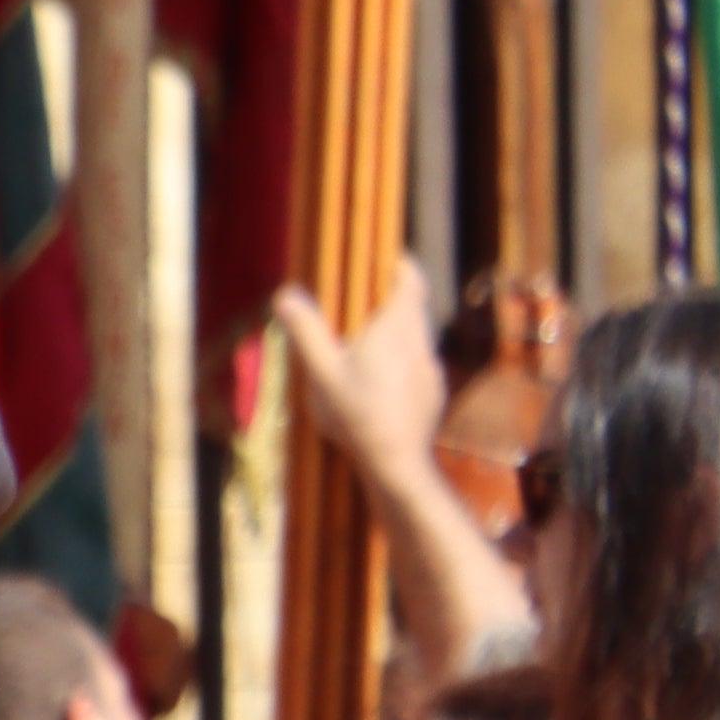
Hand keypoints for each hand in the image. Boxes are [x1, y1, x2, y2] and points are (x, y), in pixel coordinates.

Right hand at [269, 259, 447, 485]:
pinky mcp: (434, 390)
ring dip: (395, 331)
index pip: (410, 279)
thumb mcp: (322, 373)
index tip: (383, 258)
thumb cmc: (357, 414)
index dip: (399, 264)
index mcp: (396, 327)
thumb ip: (306, 332)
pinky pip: (418, 363)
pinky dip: (401, 360)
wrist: (398, 461)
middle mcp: (419, 340)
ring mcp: (430, 366)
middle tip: (360, 303)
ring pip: (416, 335)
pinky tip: (378, 383)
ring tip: (364, 345)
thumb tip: (285, 294)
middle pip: (413, 305)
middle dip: (391, 298)